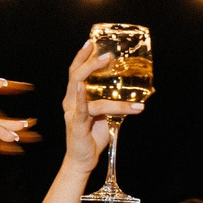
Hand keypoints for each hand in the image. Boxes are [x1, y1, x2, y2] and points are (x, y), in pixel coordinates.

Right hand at [58, 36, 134, 170]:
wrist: (84, 160)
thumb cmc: (93, 137)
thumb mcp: (104, 115)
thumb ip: (111, 103)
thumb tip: (132, 93)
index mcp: (75, 98)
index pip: (76, 72)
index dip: (81, 57)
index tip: (91, 42)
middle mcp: (70, 102)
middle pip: (76, 75)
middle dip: (90, 61)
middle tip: (107, 54)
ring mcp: (72, 112)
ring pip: (84, 89)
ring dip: (96, 75)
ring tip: (110, 64)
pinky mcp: (76, 125)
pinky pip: (80, 109)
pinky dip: (82, 97)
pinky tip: (83, 88)